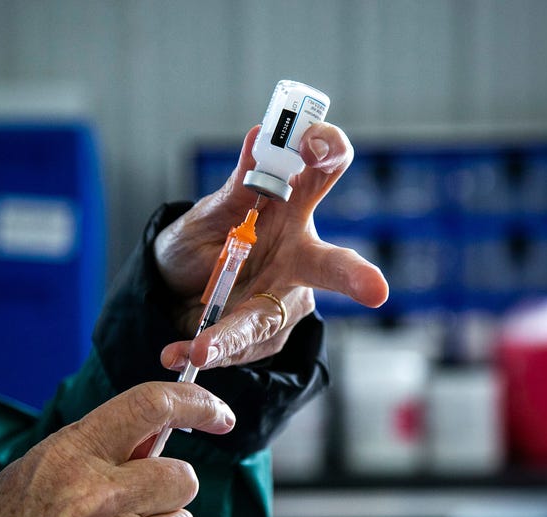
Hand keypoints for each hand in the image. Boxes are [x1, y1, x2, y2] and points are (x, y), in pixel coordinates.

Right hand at [0, 382, 235, 516]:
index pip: (150, 406)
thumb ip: (94, 451)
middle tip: (138, 508)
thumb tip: (157, 438)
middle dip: (169, 493)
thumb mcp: (34, 472)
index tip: (218, 415)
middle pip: (183, 477)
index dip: (196, 403)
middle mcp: (94, 497)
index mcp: (70, 456)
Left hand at [156, 122, 388, 371]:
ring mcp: (284, 300)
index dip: (329, 151)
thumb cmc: (197, 245)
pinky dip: (206, 350)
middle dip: (354, 278)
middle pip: (335, 266)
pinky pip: (237, 346)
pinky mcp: (265, 335)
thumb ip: (238, 187)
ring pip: (267, 320)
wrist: (170, 295)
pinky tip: (179, 354)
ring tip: (199, 348)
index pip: (324, 172)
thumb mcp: (209, 215)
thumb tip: (261, 133)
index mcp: (291, 209)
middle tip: (375, 290)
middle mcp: (299, 256)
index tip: (313, 144)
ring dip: (231, 335)